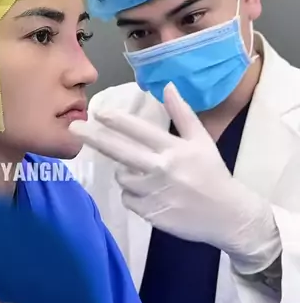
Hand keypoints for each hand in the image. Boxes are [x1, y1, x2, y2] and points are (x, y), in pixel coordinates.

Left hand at [70, 83, 278, 273]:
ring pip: (122, 177)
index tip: (98, 112)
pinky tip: (153, 195)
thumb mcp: (202, 141)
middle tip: (73, 129)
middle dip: (94, 138)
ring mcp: (154, 193)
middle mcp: (162, 169)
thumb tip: (168, 86)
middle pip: (120, 151)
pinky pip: (128, 199)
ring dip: (127, 173)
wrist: (228, 216)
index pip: (140, 131)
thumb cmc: (213, 174)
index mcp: (174, 149)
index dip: (117, 121)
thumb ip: (183, 113)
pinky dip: (134, 195)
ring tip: (149, 175)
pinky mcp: (150, 214)